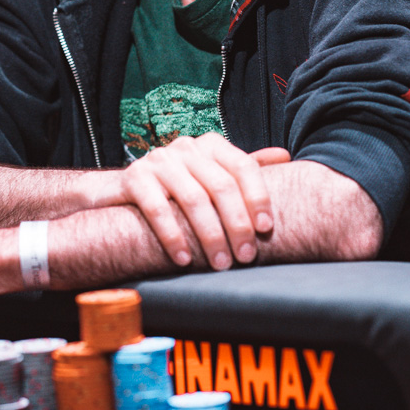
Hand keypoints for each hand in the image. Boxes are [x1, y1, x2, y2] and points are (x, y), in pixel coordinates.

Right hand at [110, 133, 288, 269]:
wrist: (124, 190)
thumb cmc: (178, 187)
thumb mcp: (212, 174)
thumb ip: (244, 168)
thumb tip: (285, 156)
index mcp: (211, 145)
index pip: (243, 166)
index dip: (258, 197)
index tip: (266, 229)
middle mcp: (186, 148)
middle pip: (221, 186)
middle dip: (236, 225)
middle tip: (245, 257)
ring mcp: (159, 161)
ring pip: (193, 199)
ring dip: (210, 236)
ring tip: (219, 264)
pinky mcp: (134, 178)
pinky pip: (157, 209)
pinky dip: (173, 237)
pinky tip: (183, 259)